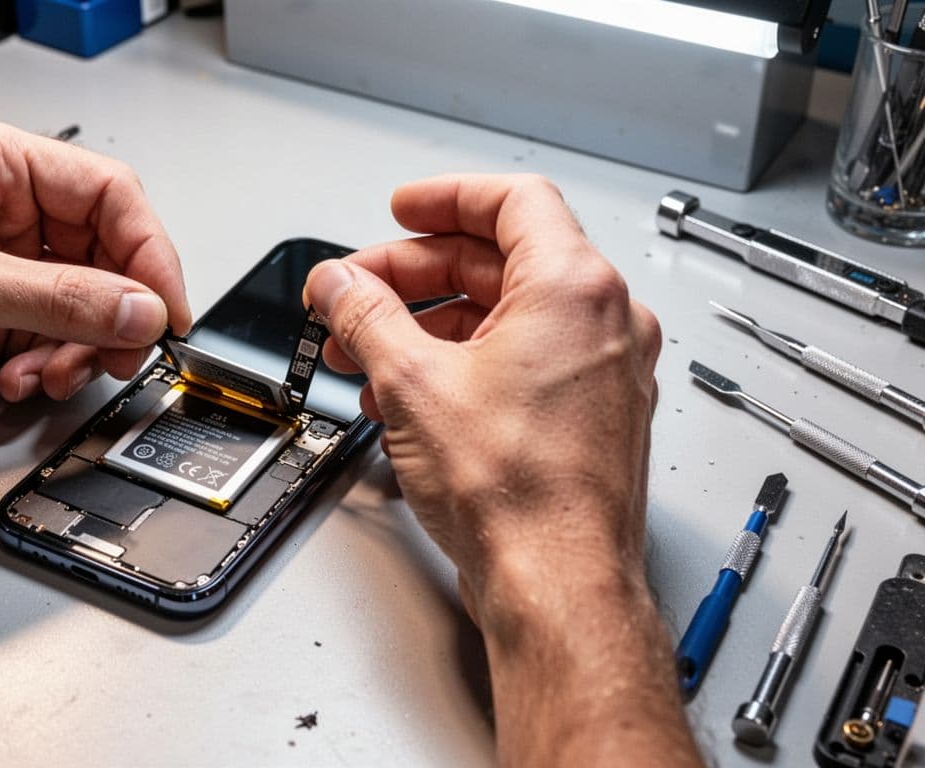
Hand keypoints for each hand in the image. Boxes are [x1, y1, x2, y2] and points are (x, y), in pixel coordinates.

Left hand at [0, 115, 191, 426]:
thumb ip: (62, 298)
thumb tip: (139, 307)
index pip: (105, 195)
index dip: (147, 251)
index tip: (165, 306)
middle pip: (102, 254)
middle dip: (115, 309)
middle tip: (122, 350)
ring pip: (82, 305)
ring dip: (81, 347)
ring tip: (57, 371)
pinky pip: (49, 339)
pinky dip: (50, 365)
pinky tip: (22, 378)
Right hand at [302, 174, 660, 621]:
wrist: (556, 583)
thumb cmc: (518, 494)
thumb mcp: (412, 383)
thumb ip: (366, 315)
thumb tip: (338, 285)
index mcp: (574, 288)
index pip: (512, 201)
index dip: (444, 198)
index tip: (401, 211)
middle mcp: (604, 321)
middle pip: (500, 262)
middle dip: (415, 275)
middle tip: (356, 293)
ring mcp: (604, 371)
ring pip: (506, 318)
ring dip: (429, 327)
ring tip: (366, 353)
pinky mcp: (590, 415)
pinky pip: (521, 364)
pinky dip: (462, 365)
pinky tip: (407, 396)